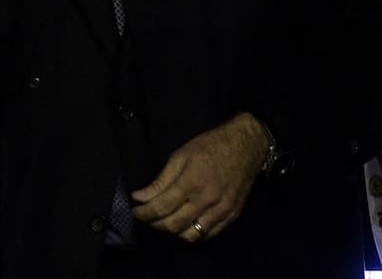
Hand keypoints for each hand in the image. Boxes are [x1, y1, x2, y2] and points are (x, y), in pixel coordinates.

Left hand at [130, 112, 266, 242]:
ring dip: (173, 232)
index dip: (144, 213)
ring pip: (191, 235)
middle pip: (174, 225)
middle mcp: (207, 200)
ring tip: (165, 221)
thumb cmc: (210, 146)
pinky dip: (193, 234)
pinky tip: (185, 225)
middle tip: (147, 217)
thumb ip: (161, 180)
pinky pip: (208, 235)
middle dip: (155, 224)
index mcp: (192, 182)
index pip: (161, 207)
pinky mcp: (232, 216)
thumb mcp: (182, 155)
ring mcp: (221, 211)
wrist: (246, 146)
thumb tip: (140, 197)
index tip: (135, 211)